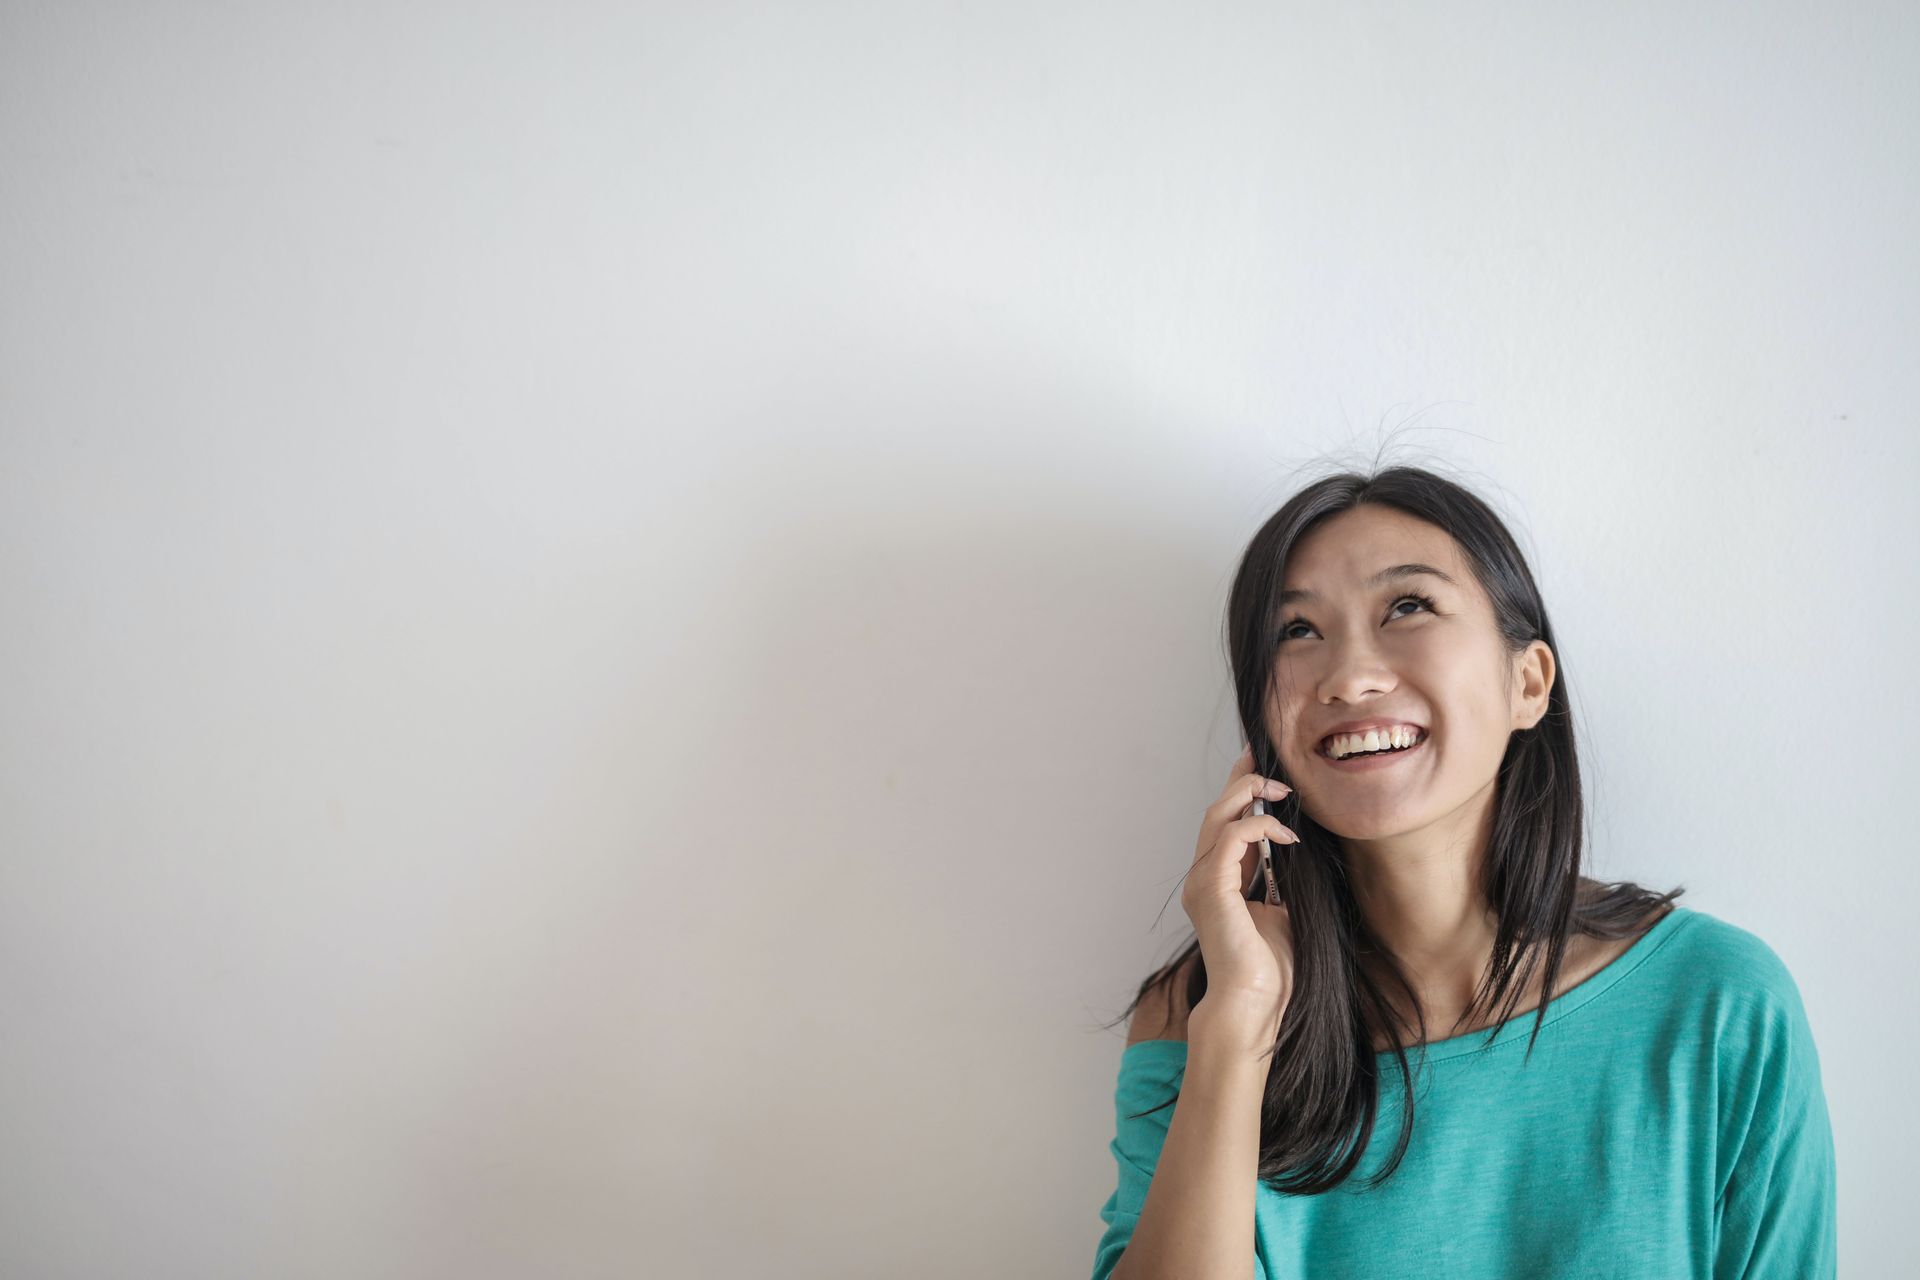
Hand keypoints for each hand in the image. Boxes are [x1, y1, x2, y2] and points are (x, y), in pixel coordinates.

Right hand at [1179, 745, 1298, 1040]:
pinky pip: (1231, 839)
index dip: (1239, 791)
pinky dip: (1259, 827)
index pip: (1224, 824)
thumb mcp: (1286, 910)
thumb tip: (1299, 850)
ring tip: (1280, 789)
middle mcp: (1203, 877)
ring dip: (1248, 794)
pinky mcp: (1211, 889)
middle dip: (1240, 779)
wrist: (1256, 1003)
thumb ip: (1283, 880)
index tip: (1263, 768)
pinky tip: (1287, 836)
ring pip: (1217, 817)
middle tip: (1264, 757)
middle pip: (1215, 811)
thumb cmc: (1273, 968)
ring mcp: (1202, 882)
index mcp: (1219, 881)